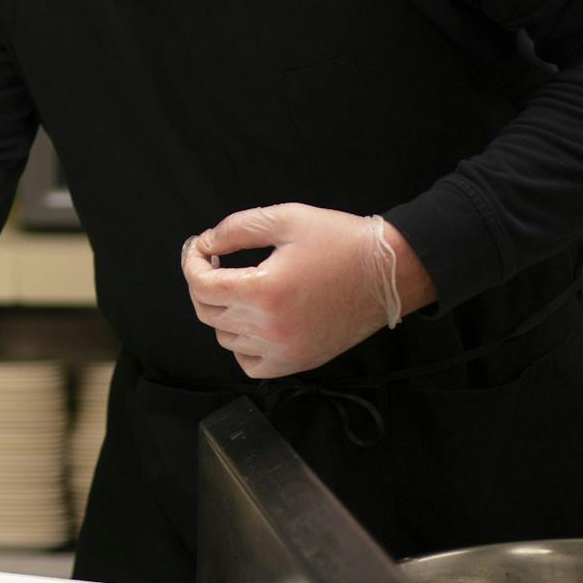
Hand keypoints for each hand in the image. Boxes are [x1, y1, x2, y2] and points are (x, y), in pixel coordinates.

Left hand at [182, 203, 436, 380]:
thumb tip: (205, 243)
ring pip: (224, 338)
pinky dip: (241, 344)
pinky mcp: (298, 362)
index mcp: (264, 290)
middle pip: (207, 311)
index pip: (201, 285)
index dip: (192, 261)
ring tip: (236, 285)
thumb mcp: (286, 218)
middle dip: (201, 282)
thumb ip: (237, 229)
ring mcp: (284, 350)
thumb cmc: (341, 240)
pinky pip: (249, 364)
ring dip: (220, 311)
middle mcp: (269, 328)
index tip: (200, 247)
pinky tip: (250, 320)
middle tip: (213, 260)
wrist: (390, 273)